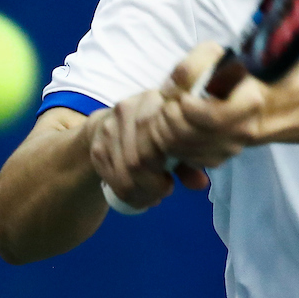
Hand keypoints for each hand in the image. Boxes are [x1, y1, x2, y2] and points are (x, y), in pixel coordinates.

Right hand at [85, 90, 204, 211]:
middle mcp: (127, 110)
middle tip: (164, 191)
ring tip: (153, 197)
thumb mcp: (176, 138)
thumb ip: (191, 161)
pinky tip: (138, 195)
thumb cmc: (154, 131)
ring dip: (140, 193)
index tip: (172, 180)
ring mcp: (108, 128)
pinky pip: (111, 179)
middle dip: (152, 185)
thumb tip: (201, 184)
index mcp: (154, 100)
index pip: (157, 137)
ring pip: (124, 173)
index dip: (165, 166)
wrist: (109, 122)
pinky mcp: (97, 147)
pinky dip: (127, 195)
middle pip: (138, 160)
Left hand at [149, 42, 269, 167]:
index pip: (214, 118)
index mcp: (249, 104)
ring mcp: (230, 149)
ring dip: (164, 129)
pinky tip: (171, 125)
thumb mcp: (210, 55)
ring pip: (183, 149)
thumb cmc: (222, 70)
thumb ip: (190, 66)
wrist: (236, 92)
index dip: (190, 109)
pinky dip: (169, 142)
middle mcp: (243, 131)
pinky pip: (183, 157)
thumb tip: (171, 88)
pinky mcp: (216, 160)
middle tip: (166, 102)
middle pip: (192, 135)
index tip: (182, 96)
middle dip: (170, 117)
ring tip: (165, 110)